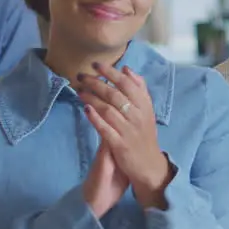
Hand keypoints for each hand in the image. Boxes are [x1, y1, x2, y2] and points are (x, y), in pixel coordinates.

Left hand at [77, 63, 170, 205]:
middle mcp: (138, 116)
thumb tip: (126, 69)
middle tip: (81, 76)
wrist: (149, 165)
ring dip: (92, 98)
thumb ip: (139, 88)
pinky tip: (85, 109)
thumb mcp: (147, 110)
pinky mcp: (120, 145)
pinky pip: (105, 129)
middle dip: (95, 83)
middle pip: (114, 94)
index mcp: (145, 105)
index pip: (127, 83)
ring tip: (79, 91)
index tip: (95, 64)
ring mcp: (128, 131)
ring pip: (108, 110)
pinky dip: (95, 118)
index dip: (110, 72)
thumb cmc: (144, 134)